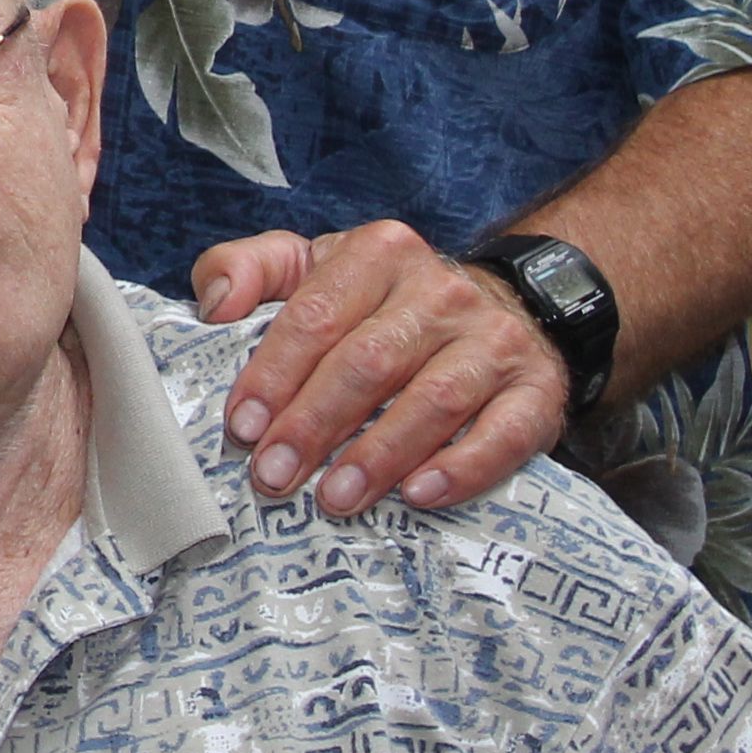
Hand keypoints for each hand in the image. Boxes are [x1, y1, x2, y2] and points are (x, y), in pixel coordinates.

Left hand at [188, 219, 571, 518]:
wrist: (505, 307)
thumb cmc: (381, 303)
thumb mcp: (311, 265)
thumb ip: (249, 269)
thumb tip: (214, 305)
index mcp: (378, 254)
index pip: (316, 315)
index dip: (275, 374)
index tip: (243, 427)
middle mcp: (441, 290)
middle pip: (369, 361)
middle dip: (315, 423)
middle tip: (274, 476)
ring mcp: (494, 339)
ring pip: (434, 400)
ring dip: (379, 455)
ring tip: (336, 498)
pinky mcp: (536, 389)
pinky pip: (505, 432)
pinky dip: (463, 467)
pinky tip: (420, 495)